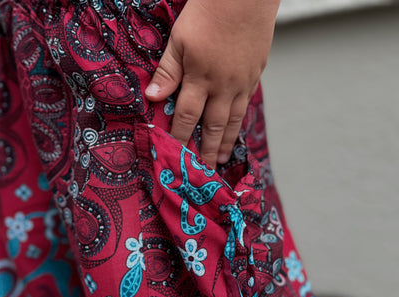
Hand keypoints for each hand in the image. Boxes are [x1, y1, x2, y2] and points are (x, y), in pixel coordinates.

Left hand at [145, 0, 279, 168]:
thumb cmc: (208, 13)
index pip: (186, 115)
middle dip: (207, 150)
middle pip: (213, 126)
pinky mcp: (255, 74)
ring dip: (226, 141)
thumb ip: (168, 71)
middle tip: (205, 170)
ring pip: (233, 120)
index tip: (175, 154)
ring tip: (222, 158)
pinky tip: (236, 128)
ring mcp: (242, 82)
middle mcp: (223, 86)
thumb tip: (153, 97)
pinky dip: (240, 121)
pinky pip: (246, 104)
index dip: (180, 136)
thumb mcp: (179, 39)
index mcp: (200, 77)